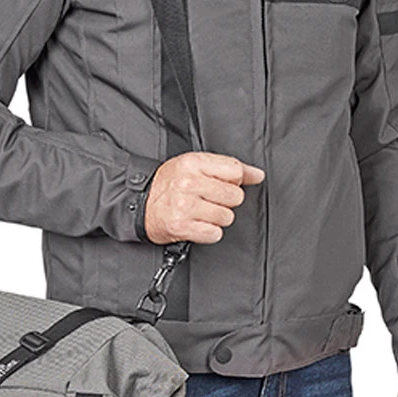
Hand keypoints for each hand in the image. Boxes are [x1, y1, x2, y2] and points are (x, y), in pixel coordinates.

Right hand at [144, 152, 264, 244]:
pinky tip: (198, 225)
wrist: (140, 204)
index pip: (235, 171)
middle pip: (234, 196)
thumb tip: (257, 175)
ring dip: (217, 219)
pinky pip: (215, 233)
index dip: (233, 181)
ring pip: (227, 216)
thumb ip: (229, 169)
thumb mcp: (195, 167)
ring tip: (202, 214)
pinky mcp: (182, 226)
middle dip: (226, 201)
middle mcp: (189, 183)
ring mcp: (185, 206)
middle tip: (209, 201)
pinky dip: (209, 233)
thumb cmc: (169, 185)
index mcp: (193, 163)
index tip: (222, 185)